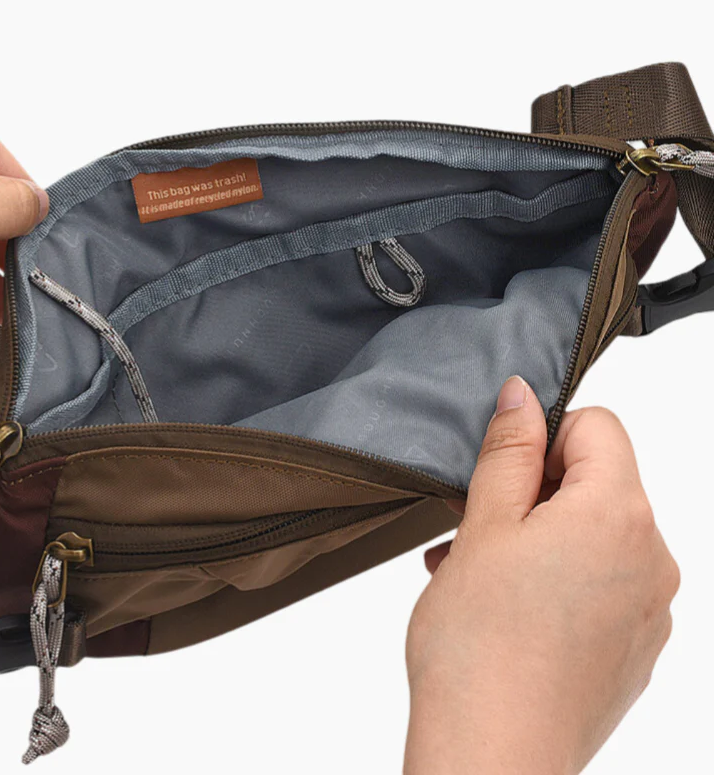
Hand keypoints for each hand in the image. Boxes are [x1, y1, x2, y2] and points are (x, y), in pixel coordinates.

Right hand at [405, 378, 678, 774]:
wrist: (494, 761)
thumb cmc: (480, 646)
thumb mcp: (484, 526)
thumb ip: (509, 451)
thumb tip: (525, 393)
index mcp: (620, 514)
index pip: (598, 426)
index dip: (542, 437)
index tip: (499, 473)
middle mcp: (654, 558)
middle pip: (598, 483)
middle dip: (534, 492)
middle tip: (477, 527)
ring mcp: (652, 610)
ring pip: (595, 536)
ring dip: (538, 539)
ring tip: (478, 575)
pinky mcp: (637, 650)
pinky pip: (603, 586)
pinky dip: (559, 581)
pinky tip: (507, 610)